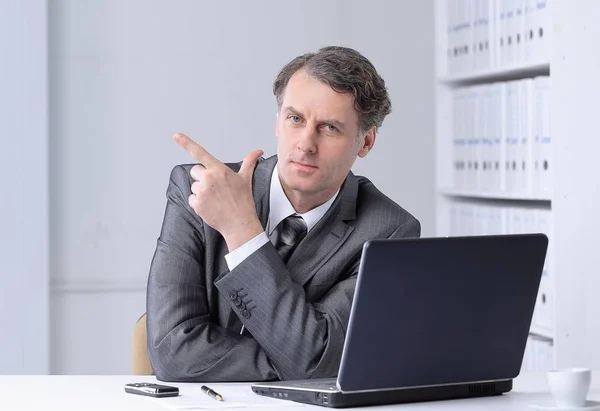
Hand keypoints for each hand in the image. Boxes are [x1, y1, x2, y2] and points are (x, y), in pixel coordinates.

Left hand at [173, 133, 263, 250]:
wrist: (239, 223)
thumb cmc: (243, 201)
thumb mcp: (246, 179)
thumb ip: (249, 162)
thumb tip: (258, 151)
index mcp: (219, 170)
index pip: (200, 153)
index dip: (186, 143)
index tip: (176, 135)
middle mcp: (209, 178)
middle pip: (195, 172)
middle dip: (202, 178)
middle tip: (215, 189)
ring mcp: (202, 191)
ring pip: (194, 186)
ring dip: (201, 192)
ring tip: (215, 200)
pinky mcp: (196, 203)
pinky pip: (192, 199)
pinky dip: (199, 203)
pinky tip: (210, 206)